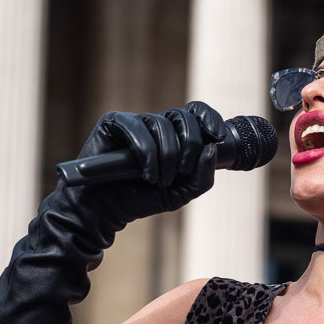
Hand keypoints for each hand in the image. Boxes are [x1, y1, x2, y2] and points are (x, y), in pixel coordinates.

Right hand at [74, 102, 226, 224]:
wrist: (106, 211)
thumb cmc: (142, 199)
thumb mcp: (181, 193)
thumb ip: (202, 176)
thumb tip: (212, 148)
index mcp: (174, 135)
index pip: (196, 112)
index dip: (210, 118)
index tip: (217, 138)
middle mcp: (155, 124)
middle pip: (183, 118)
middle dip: (189, 146)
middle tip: (181, 173)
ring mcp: (134, 122)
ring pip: (161, 125)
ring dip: (166, 158)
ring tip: (158, 181)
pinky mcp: (113, 123)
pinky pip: (137, 128)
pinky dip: (147, 153)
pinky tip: (146, 174)